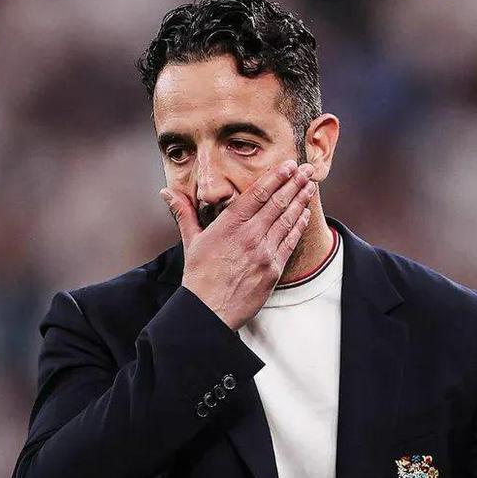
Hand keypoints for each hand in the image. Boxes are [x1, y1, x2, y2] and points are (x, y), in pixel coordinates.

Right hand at [160, 160, 315, 329]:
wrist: (208, 312)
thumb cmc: (198, 277)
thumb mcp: (191, 241)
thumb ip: (184, 213)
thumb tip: (166, 192)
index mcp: (229, 225)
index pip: (257, 194)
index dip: (276, 177)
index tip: (288, 166)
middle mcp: (249, 235)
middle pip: (277, 203)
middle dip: (294, 184)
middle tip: (306, 169)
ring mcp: (264, 252)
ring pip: (287, 220)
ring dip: (301, 201)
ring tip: (310, 186)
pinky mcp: (273, 269)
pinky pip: (290, 242)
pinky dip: (298, 226)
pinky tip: (305, 215)